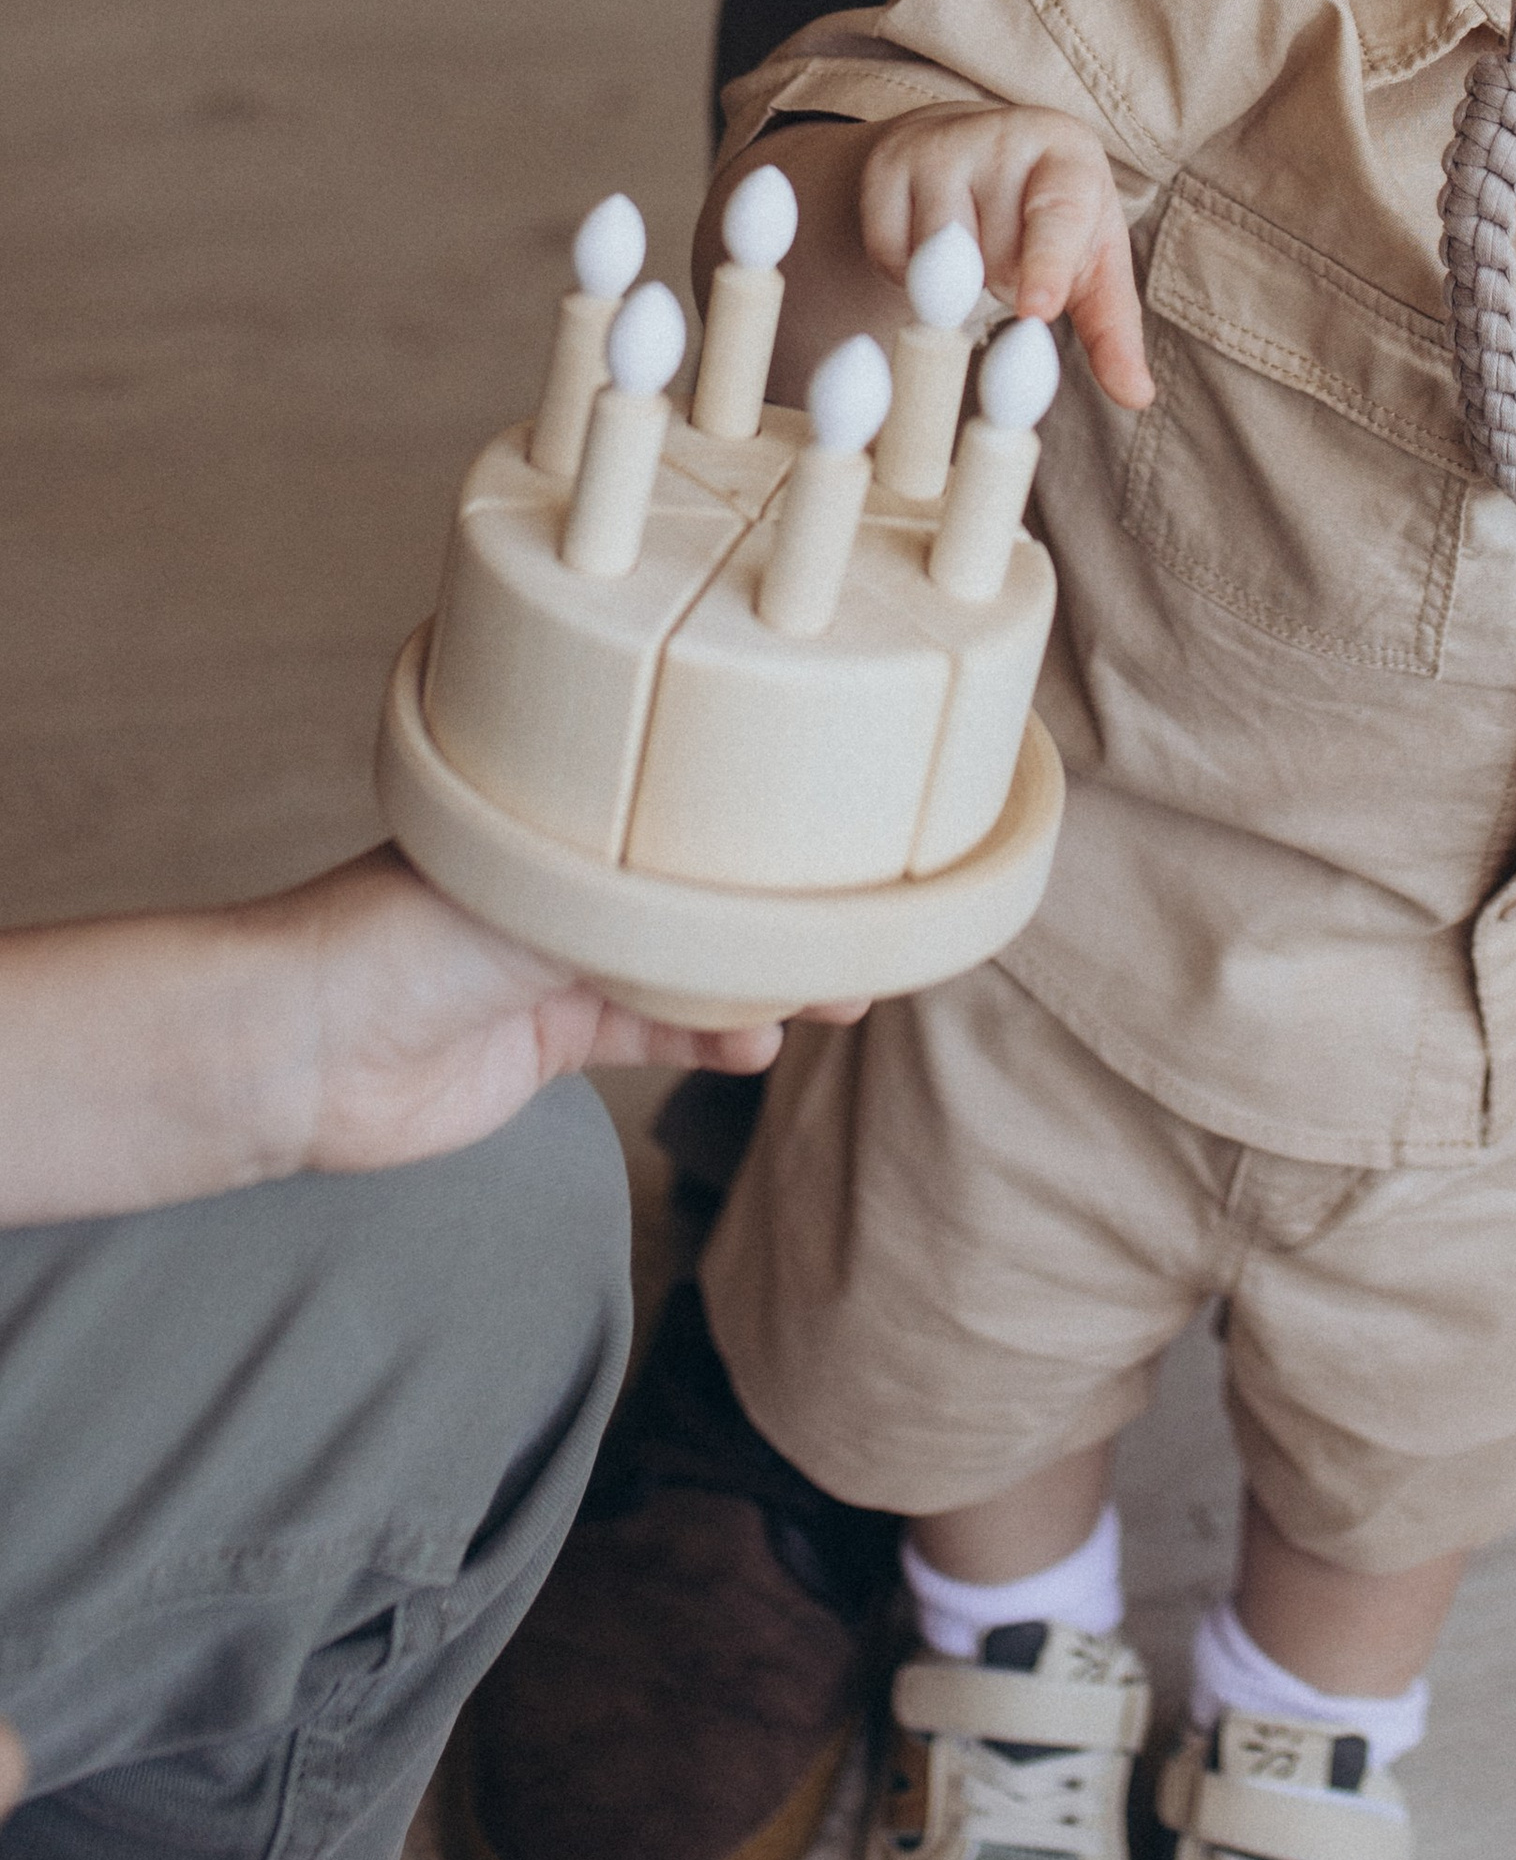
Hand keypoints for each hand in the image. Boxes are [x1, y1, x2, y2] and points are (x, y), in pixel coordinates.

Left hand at [266, 849, 860, 1179]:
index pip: (682, 813)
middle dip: (778, 911)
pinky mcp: (550, 1041)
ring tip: (835, 994)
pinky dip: (711, 1041)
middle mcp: (566, 883)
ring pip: (689, 968)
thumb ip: (648, 896)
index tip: (844, 838)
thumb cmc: (403, 929)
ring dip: (759, 984)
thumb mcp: (546, 888)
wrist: (307, 1045)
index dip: (763, 829)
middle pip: (697, 894)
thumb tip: (752, 895)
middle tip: (864, 924)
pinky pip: (654, 1035)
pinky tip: (759, 1047)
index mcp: (559, 818)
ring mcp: (559, 963)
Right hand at [858, 108, 1153, 411]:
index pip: (1059, 215)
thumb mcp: (1093, 261)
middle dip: (1002, 283)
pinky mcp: (886, 165)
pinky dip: (908, 273)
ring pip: (936, 259)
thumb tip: (1137, 396)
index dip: (1048, 265)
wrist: (979, 150)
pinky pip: (890, 255)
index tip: (1037, 311)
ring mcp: (937, 145)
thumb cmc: (1052, 216)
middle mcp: (1002, 136)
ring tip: (977, 247)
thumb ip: (1113, 329)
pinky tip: (933, 247)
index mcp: (1069, 155)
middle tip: (1012, 257)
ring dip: (955, 284)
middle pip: (993, 256)